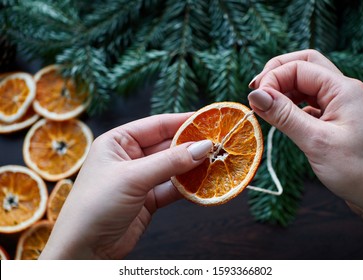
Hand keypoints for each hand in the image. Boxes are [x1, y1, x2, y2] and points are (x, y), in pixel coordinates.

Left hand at [39, 113, 212, 258]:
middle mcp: (129, 157)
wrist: (84, 250)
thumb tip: (203, 147)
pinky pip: (172, 188)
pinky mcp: (148, 200)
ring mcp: (139, 179)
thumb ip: (170, 162)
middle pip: (167, 146)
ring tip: (217, 161)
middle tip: (218, 143)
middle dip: (191, 146)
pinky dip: (188, 187)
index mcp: (117, 142)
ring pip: (172, 168)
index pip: (156, 125)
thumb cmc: (96, 205)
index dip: (182, 121)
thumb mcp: (133, 177)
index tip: (208, 120)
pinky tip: (204, 183)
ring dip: (192, 167)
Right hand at [248, 49, 362, 255]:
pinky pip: (308, 103)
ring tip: (266, 107)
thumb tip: (256, 95)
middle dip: (277, 74)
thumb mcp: (316, 141)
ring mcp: (338, 105)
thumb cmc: (359, 170)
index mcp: (342, 89)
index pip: (299, 67)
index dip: (273, 79)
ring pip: (305, 84)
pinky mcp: (334, 120)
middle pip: (304, 65)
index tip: (255, 100)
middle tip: (257, 92)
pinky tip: (282, 119)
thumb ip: (285, 115)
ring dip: (283, 90)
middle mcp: (341, 91)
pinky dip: (291, 106)